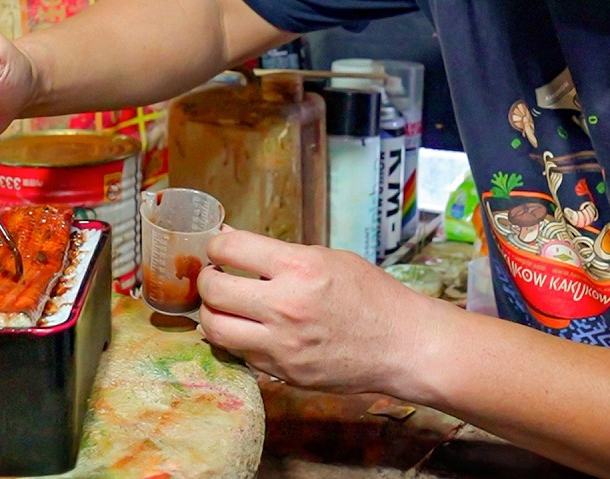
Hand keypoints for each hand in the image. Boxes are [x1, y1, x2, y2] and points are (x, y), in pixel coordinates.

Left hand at [196, 229, 444, 394]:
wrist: (403, 345)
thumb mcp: (328, 258)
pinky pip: (240, 354)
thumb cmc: (371, 295)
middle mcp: (285, 306)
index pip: (230, 248)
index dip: (216, 244)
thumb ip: (276, 252)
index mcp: (300, 267)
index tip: (218, 248)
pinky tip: (247, 329)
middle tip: (214, 277)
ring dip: (211, 313)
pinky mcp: (283, 372)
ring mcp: (282, 344)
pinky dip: (236, 339)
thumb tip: (231, 237)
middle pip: (212, 291)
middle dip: (206, 280)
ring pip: (215, 329)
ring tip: (223, 306)